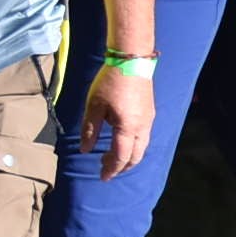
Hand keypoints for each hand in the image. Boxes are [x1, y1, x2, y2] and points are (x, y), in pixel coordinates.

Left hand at [80, 65, 154, 179]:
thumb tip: (85, 150)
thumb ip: (89, 129)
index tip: (102, 177)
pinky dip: (134, 146)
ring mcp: (149, 120)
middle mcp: (143, 127)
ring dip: (129, 157)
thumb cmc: (110, 81)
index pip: (121, 157)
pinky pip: (144, 137)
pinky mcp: (150, 113)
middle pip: (135, 156)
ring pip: (142, 147)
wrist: (132, 59)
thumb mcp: (94, 105)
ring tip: (114, 160)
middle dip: (122, 167)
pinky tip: (124, 143)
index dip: (111, 168)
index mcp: (128, 127)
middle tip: (107, 170)